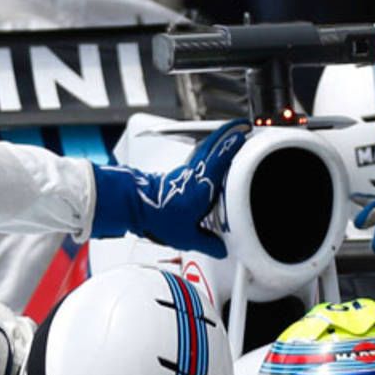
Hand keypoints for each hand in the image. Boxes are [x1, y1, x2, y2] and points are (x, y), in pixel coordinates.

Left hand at [91, 122, 241, 258]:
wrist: (133, 208)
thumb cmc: (158, 216)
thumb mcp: (188, 238)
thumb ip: (208, 244)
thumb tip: (221, 248)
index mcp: (203, 187)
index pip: (221, 159)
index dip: (232, 145)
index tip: (242, 134)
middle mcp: (194, 175)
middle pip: (212, 146)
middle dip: (226, 133)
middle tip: (238, 126)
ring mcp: (184, 173)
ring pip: (203, 150)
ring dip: (216, 140)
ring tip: (227, 137)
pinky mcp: (175, 175)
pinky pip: (195, 158)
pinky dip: (205, 151)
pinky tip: (208, 157)